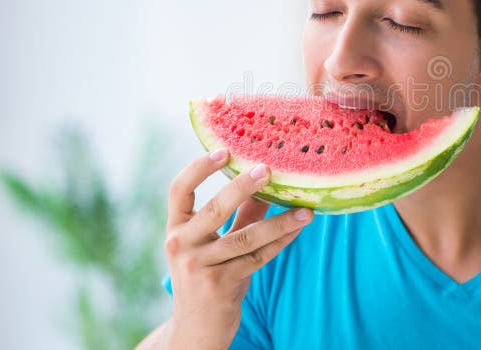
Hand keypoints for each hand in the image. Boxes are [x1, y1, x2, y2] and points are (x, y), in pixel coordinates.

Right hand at [164, 149, 313, 348]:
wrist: (196, 331)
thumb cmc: (208, 278)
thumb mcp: (214, 244)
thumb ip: (237, 215)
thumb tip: (266, 182)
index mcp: (175, 229)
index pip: (178, 190)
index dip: (198, 167)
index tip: (224, 149)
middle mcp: (181, 245)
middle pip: (214, 208)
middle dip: (242, 187)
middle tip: (268, 169)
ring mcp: (199, 267)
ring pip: (245, 236)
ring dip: (280, 221)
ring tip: (305, 209)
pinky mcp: (220, 285)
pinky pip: (258, 258)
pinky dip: (281, 241)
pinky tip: (298, 229)